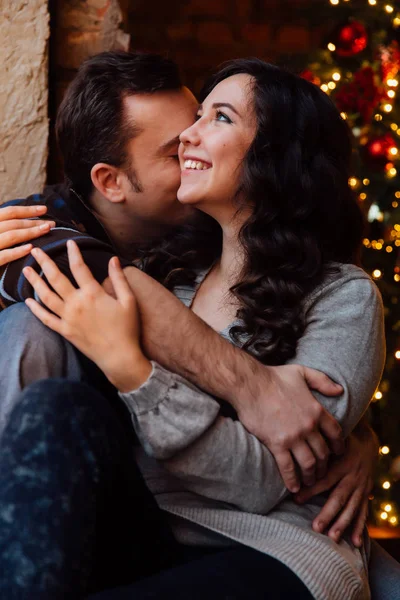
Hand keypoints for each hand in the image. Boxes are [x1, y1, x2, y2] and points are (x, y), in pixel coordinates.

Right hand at [0, 205, 54, 265]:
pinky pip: (3, 256)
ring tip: (45, 231)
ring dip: (30, 232)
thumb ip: (4, 227)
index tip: (44, 209)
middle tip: (51, 223)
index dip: (27, 210)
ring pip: (10, 235)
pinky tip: (30, 249)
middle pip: (13, 223)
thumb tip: (24, 220)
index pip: (9, 212)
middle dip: (33, 222)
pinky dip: (16, 251)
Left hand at [23, 240, 151, 390]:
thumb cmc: (127, 329)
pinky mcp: (65, 331)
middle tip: (35, 251)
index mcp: (93, 294)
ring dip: (35, 282)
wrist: (119, 356)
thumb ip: (119, 278)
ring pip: (46, 296)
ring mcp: (68, 318)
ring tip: (26, 270)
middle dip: (44, 262)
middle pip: (56, 278)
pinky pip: (46, 318)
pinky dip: (36, 309)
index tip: (68, 242)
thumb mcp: (129, 301)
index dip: (73, 252)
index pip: (79, 267)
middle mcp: (77, 303)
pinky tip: (28, 301)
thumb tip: (114, 259)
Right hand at [237, 364, 343, 492]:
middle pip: (324, 452)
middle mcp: (309, 426)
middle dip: (325, 465)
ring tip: (310, 482)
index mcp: (316, 410)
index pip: (335, 433)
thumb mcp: (302, 372)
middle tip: (322, 472)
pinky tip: (294, 487)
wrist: (250, 384)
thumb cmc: (274, 376)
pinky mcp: (277, 444)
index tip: (337, 453)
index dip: (338, 446)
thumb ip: (323, 381)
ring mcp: (293, 437)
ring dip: (312, 476)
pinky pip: (288, 467)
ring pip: (309, 463)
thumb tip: (340, 390)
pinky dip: (292, 480)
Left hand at [293, 419, 377, 546]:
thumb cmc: (338, 441)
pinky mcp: (366, 494)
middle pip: (339, 497)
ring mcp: (361, 487)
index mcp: (341, 463)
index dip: (311, 489)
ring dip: (342, 523)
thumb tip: (288, 451)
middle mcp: (352, 477)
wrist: (366, 442)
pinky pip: (363, 512)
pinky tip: (355, 542)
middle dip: (328, 513)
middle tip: (316, 527)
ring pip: (352, 508)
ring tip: (332, 537)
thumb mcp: (328, 440)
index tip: (296, 498)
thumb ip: (312, 448)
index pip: (324, 479)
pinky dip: (360, 527)